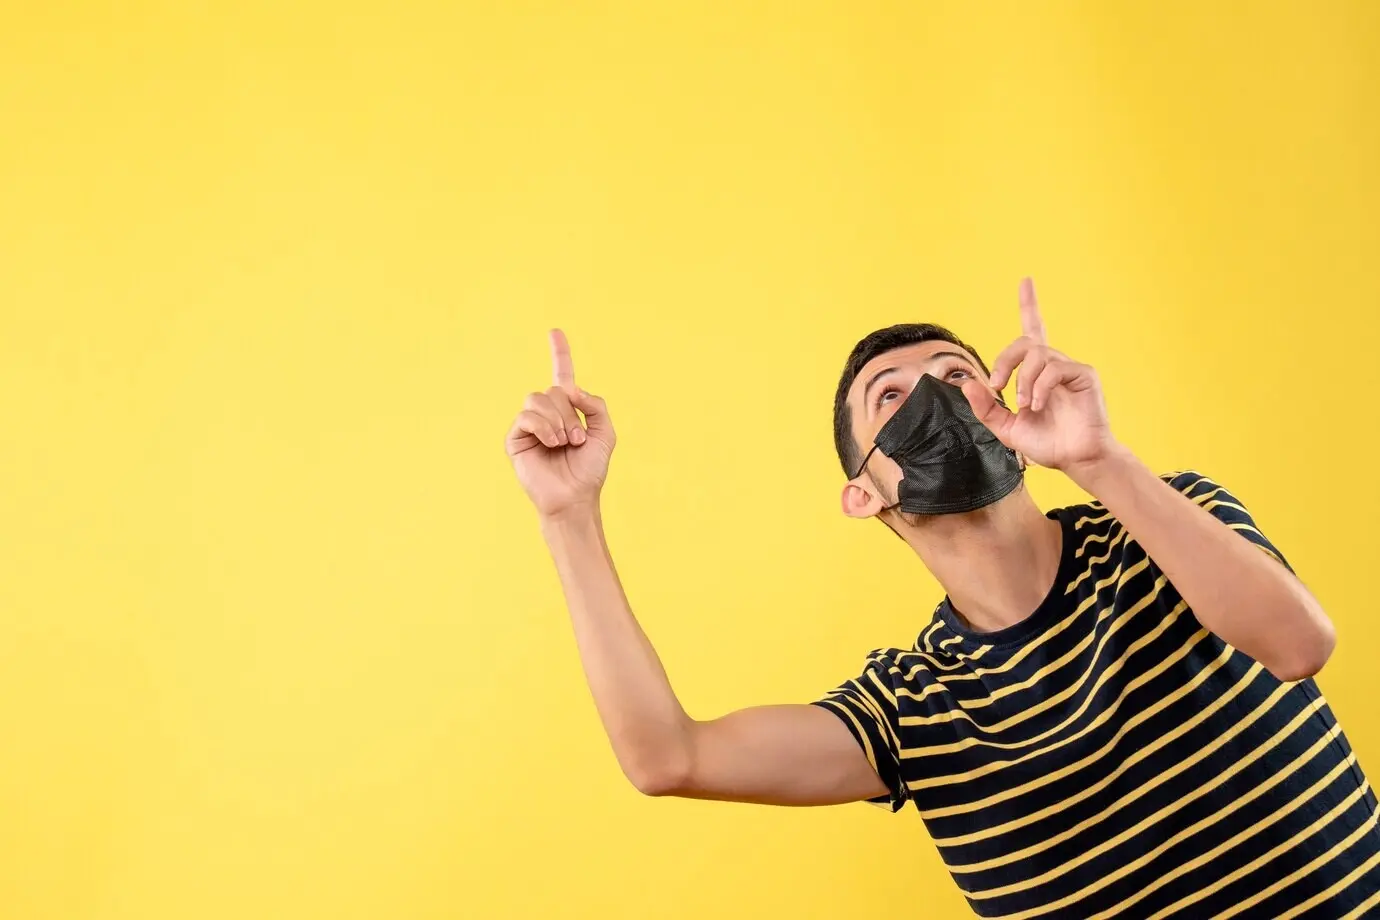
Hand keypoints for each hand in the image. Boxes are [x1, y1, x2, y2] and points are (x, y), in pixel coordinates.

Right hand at [505, 330, 615, 518]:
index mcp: (568, 410)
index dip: (559, 353)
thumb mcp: (605, 433)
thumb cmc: (590, 469)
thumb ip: (595, 405)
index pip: (561, 375)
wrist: (575, 497)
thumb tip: (571, 388)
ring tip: (565, 443)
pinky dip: (543, 427)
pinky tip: (552, 443)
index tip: (555, 331)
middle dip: (569, 412)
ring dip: (557, 420)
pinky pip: (526, 416)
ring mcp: (530, 425)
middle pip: (553, 390)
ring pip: (538, 399)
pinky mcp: (516, 438)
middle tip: (577, 438)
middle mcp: (547, 414)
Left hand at [960, 278, 1117, 472]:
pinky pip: (1054, 368)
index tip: (1026, 281)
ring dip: (1023, 380)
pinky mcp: (1084, 375)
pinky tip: (1038, 405)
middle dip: (1004, 361)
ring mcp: (1070, 368)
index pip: (1032, 330)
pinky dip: (1040, 387)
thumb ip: (985, 407)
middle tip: (998, 387)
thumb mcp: (1005, 427)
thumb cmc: (1045, 443)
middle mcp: (1053, 364)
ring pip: (1038, 355)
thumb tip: (967, 383)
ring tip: (1025, 405)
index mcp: (1036, 372)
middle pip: (1025, 341)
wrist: (1074, 459)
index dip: (1029, 304)